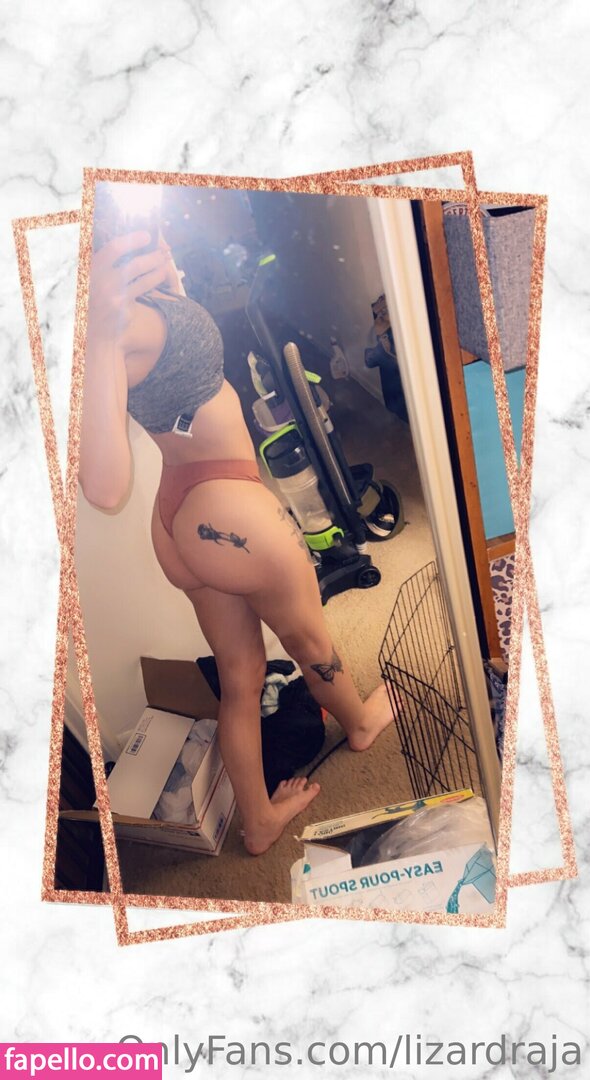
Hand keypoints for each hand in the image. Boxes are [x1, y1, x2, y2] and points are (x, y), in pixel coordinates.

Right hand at [86, 231, 171, 346]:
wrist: (94, 329)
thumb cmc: (95, 298)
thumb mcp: (92, 276)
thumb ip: (107, 261)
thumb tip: (131, 243)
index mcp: (92, 267)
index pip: (115, 248)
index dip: (133, 239)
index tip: (147, 235)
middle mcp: (101, 280)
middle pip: (135, 264)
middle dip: (153, 256)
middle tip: (163, 253)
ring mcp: (113, 295)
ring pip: (143, 278)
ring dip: (157, 270)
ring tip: (165, 265)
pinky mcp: (123, 307)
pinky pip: (143, 291)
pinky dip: (153, 283)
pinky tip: (159, 278)